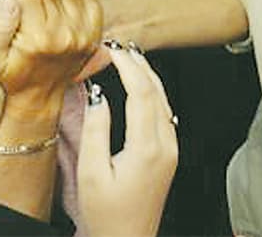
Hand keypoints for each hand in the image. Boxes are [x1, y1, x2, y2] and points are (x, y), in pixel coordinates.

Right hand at [0, 0, 101, 109]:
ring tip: (45, 19)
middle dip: (37, 2)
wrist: (36, 97)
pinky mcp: (93, 37)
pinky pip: (88, 3)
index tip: (18, 19)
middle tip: (30, 21)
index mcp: (39, 38)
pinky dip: (77, 5)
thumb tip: (8, 0)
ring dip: (56, 2)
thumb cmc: (12, 76)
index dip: (19, 4)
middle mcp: (65, 36)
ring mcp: (82, 36)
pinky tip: (63, 18)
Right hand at [77, 45, 177, 236]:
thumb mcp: (90, 173)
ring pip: (164, 99)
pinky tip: (137, 85)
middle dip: (138, 63)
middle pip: (157, 90)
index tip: (111, 48)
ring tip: (126, 56)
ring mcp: (171, 150)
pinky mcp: (168, 154)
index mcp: (147, 148)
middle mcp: (166, 146)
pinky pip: (163, 112)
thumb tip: (99, 95)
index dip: (127, 65)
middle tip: (117, 44)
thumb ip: (94, 131)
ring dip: (146, 74)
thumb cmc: (107, 215)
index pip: (141, 92)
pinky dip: (150, 91)